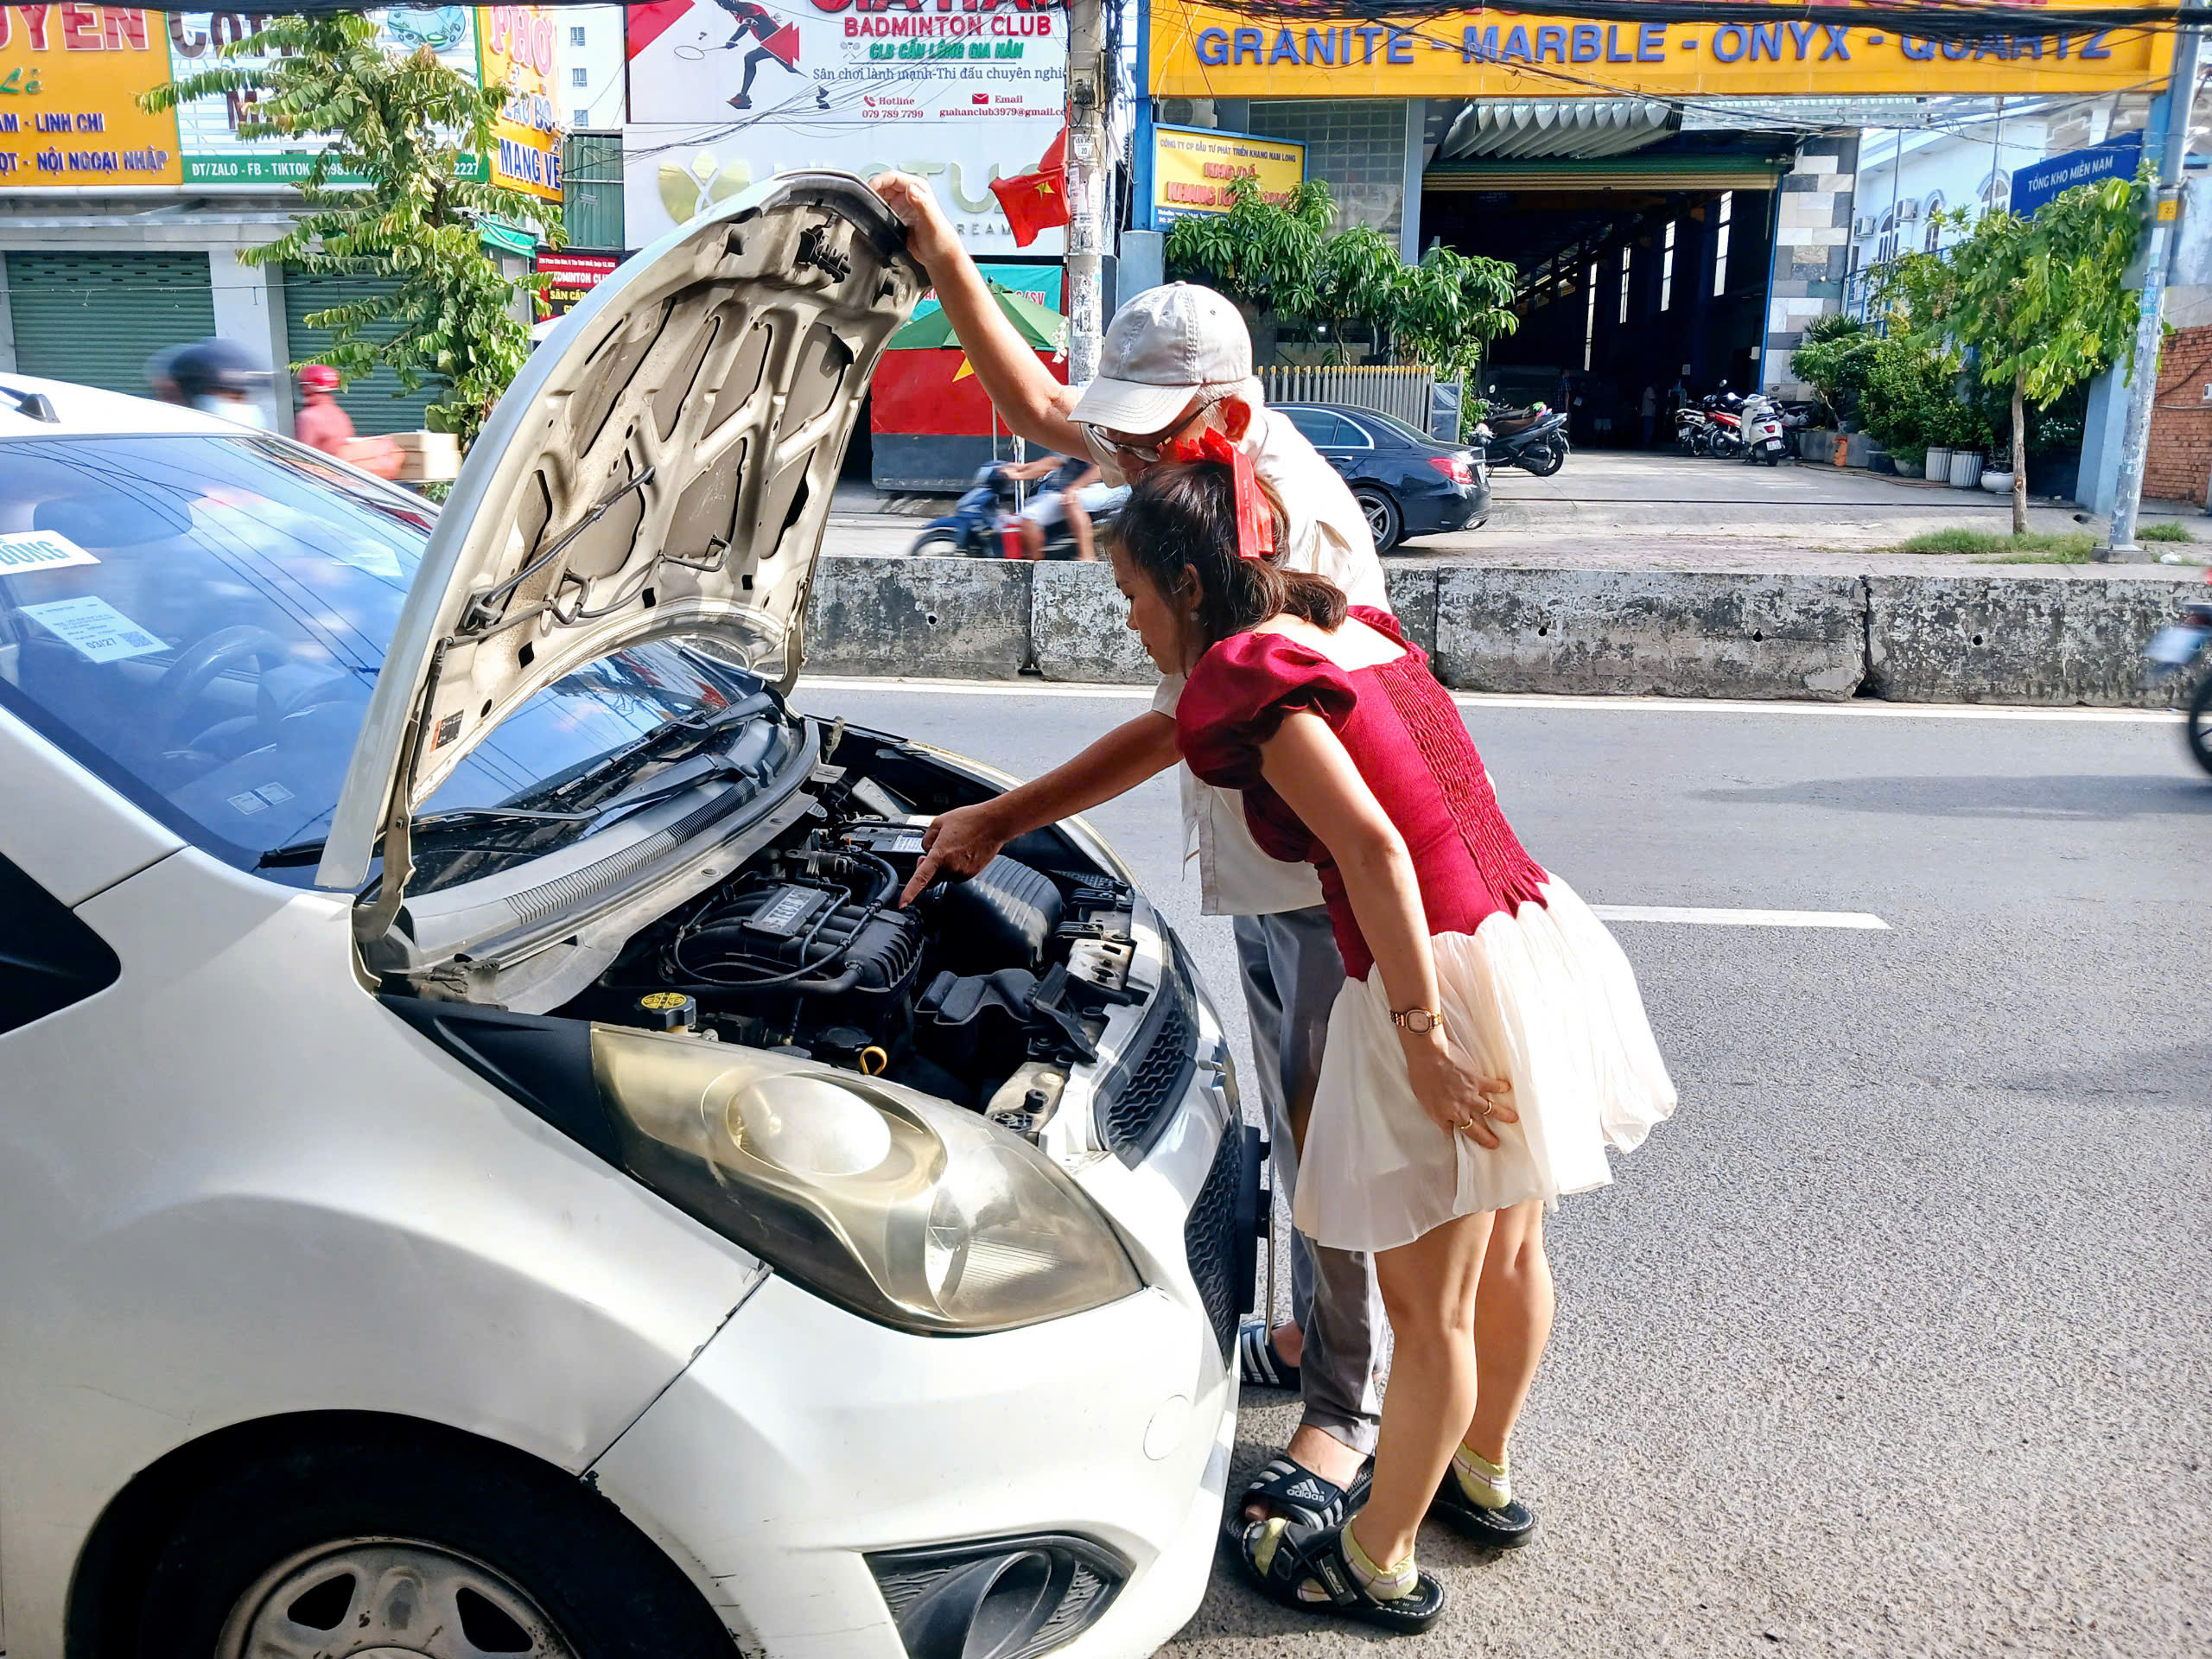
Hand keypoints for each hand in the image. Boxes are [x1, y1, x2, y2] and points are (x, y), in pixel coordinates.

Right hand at [871, 172, 957, 270]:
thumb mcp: (931, 221)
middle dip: (873, 191)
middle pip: (884, 185)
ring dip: (873, 202)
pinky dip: (876, 212)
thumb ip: (921, 203)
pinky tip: (874, 219)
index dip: (878, 181)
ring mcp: (902, 205)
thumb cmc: (940, 238)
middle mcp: (909, 194)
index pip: (893, 177)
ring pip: (881, 197)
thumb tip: (910, 188)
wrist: (939, 256)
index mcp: (918, 188)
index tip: (868, 190)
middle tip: (865, 202)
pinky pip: (882, 209)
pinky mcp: (897, 216)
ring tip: (868, 211)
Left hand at [898, 800, 1009, 906]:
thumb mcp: (938, 822)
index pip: (921, 879)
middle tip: (929, 856)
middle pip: (931, 878)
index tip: (903, 903)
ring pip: (945, 876)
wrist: (994, 825)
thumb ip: (926, 839)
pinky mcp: (972, 874)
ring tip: (954, 847)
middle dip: (927, 870)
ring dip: (944, 866)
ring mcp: (963, 872)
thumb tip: (926, 850)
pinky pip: (957, 875)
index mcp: (940, 854)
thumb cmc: (969, 820)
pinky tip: (963, 852)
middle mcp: (951, 867)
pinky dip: (956, 866)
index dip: (910, 893)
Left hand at [1402, 1032, 1516, 1148]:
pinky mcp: (1477, 1080)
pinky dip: (1501, 1087)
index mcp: (1441, 1114)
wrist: (1427, 1055)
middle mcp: (1458, 1109)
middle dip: (1486, 1138)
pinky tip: (1507, 1088)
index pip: (1452, 1131)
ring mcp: (1469, 1095)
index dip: (1459, 1135)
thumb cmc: (1419, 1073)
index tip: (1465, 1139)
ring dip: (1503, 1115)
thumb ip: (1433, 1107)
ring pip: (1490, 1110)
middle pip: (1475, 1129)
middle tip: (1495, 1144)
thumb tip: (1438, 1111)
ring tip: (1513, 1119)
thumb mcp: (1421, 1097)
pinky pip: (1493, 1086)